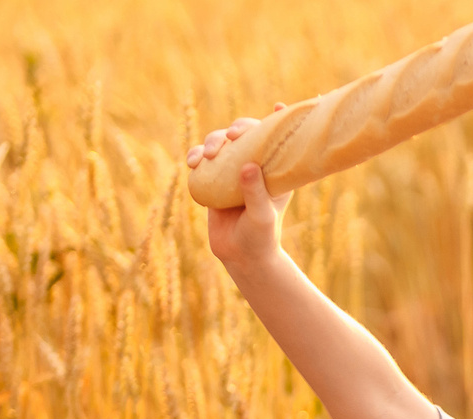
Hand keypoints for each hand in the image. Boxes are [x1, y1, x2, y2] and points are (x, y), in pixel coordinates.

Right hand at [187, 109, 290, 274]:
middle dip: (238, 128)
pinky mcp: (214, 179)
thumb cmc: (260, 237)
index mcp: (276, 171)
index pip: (278, 140)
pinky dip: (196, 155)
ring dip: (213, 141)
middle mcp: (255, 167)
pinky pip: (203, 159)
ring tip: (207, 155)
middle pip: (246, 134)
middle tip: (233, 135)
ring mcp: (233, 171)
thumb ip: (256, 192)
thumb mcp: (262, 216)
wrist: (240, 256)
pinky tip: (193, 162)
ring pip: (222, 143)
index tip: (279, 106)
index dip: (279, 121)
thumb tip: (247, 165)